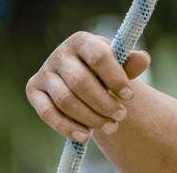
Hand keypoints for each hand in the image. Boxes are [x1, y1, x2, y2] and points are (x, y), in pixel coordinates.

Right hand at [26, 32, 150, 142]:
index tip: (130, 96)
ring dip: (90, 117)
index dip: (115, 77)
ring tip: (110, 127)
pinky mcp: (33, 90)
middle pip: (81, 82)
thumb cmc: (106, 69)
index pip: (98, 57)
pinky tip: (86, 137)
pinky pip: (48, 113)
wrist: (86, 77)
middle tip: (121, 116)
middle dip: (104, 103)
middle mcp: (60, 53)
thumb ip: (132, 62)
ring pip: (66, 100)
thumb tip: (143, 59)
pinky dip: (67, 127)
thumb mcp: (120, 63)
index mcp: (82, 40)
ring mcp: (44, 72)